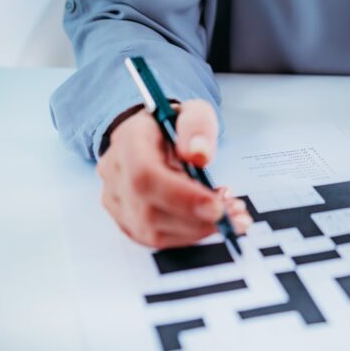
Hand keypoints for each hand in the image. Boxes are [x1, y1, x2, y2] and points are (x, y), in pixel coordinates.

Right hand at [96, 98, 252, 249]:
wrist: (150, 135)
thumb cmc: (172, 124)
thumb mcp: (192, 111)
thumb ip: (197, 126)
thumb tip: (199, 155)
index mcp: (128, 141)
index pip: (145, 175)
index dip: (181, 197)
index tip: (217, 207)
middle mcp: (115, 173)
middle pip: (149, 211)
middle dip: (198, 220)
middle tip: (235, 214)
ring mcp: (116, 200)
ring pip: (153, 232)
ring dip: (197, 230)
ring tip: (230, 214)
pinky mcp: (125, 219)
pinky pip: (156, 238)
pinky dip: (189, 234)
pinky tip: (210, 219)